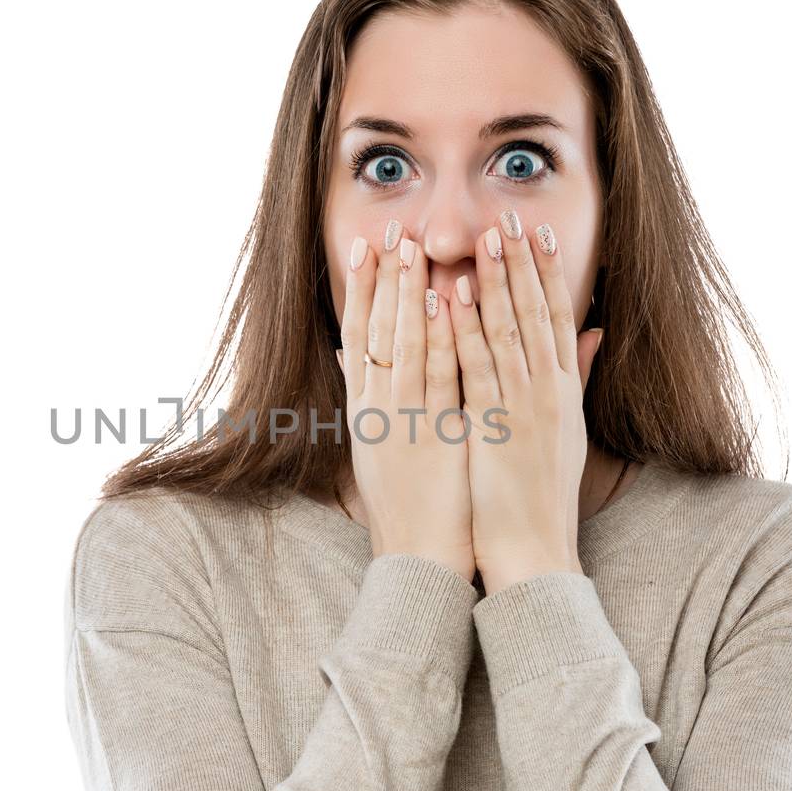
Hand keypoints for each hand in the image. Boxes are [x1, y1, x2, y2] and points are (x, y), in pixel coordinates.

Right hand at [335, 226, 475, 582]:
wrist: (417, 561)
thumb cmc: (403, 509)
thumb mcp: (375, 448)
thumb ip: (365, 399)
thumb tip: (348, 357)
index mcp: (364, 411)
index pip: (358, 336)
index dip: (362, 289)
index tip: (366, 247)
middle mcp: (377, 410)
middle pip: (374, 331)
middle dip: (382, 278)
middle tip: (389, 229)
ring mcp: (403, 420)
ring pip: (401, 344)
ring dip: (407, 293)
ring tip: (412, 248)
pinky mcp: (432, 434)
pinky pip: (436, 376)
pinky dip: (438, 335)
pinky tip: (443, 300)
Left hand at [448, 213, 605, 591]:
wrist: (534, 547)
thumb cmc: (542, 493)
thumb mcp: (567, 429)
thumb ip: (577, 375)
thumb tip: (597, 331)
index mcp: (562, 391)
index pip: (557, 318)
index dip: (548, 272)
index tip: (538, 232)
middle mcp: (547, 392)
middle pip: (536, 314)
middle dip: (522, 262)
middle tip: (510, 216)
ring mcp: (523, 407)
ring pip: (510, 331)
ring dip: (498, 281)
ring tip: (487, 238)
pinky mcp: (495, 425)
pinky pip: (478, 368)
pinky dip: (468, 329)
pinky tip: (457, 295)